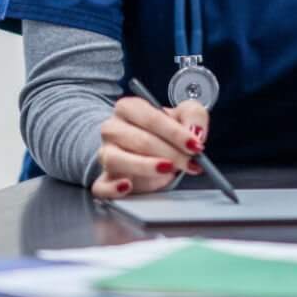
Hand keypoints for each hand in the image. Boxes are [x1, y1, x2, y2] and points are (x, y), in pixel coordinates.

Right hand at [93, 94, 208, 199]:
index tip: (195, 145)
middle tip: (190, 163)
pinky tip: (128, 186)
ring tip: (167, 170)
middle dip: (170, 153)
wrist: (148, 148)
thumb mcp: (184, 114)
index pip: (151, 118)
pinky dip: (112, 188)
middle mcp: (112, 129)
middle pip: (139, 140)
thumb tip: (194, 132)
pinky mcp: (104, 179)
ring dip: (145, 166)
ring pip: (117, 159)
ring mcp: (105, 154)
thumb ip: (194, 115)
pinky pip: (101, 186)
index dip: (175, 133)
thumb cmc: (163, 130)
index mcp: (128, 107)